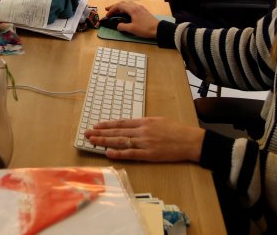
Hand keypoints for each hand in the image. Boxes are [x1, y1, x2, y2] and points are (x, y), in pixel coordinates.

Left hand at [84, 117, 203, 162]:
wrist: (189, 141)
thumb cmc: (176, 130)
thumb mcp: (158, 120)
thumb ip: (144, 123)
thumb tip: (131, 126)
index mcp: (144, 121)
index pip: (121, 123)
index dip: (107, 125)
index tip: (96, 125)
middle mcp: (142, 131)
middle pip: (117, 132)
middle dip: (101, 133)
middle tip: (87, 133)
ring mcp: (144, 143)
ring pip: (120, 142)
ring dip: (105, 142)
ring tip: (92, 141)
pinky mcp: (149, 154)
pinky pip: (130, 154)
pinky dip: (118, 154)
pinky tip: (108, 153)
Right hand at [104, 1, 159, 38]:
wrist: (158, 29)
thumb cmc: (144, 29)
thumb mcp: (132, 29)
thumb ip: (122, 26)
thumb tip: (118, 25)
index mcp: (132, 9)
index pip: (119, 6)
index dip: (112, 10)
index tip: (107, 15)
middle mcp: (135, 6)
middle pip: (123, 3)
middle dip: (114, 6)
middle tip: (108, 10)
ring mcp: (140, 7)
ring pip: (128, 3)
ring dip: (120, 6)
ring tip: (116, 10)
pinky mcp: (143, 10)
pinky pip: (132, 5)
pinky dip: (126, 7)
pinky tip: (126, 12)